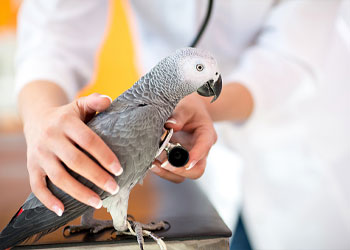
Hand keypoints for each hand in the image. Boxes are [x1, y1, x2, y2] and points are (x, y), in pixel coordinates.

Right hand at [23, 93, 122, 215]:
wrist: (37, 119)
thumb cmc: (66, 116)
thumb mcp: (79, 105)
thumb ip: (94, 102)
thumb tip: (109, 100)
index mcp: (66, 122)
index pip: (88, 141)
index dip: (105, 156)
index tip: (119, 170)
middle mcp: (51, 138)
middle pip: (76, 162)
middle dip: (97, 177)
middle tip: (114, 188)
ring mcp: (40, 154)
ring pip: (59, 177)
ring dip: (79, 193)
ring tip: (98, 202)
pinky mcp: (32, 167)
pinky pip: (37, 187)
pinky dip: (48, 200)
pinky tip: (62, 210)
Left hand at [151, 93, 216, 182]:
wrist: (187, 109)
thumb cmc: (188, 106)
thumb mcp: (186, 106)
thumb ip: (179, 114)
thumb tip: (170, 125)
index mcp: (206, 134)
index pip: (204, 147)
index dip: (196, 155)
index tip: (185, 161)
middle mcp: (200, 151)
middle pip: (196, 170)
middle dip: (179, 169)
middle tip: (163, 162)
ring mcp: (188, 158)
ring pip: (182, 175)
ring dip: (167, 172)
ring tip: (152, 164)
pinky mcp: (176, 161)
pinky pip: (171, 173)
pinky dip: (160, 171)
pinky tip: (150, 162)